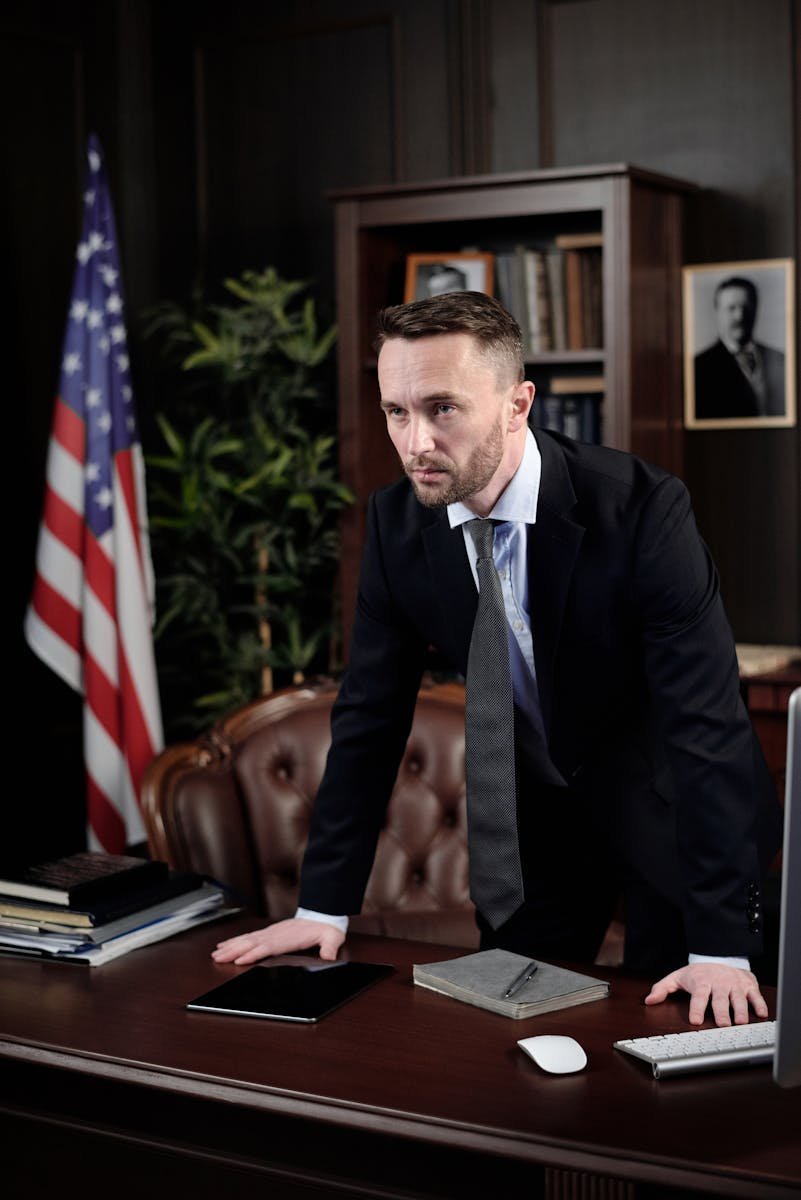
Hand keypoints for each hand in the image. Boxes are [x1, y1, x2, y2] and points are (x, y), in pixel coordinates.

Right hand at [211, 918, 345, 965]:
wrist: (323, 915)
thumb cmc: (326, 928)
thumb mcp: (332, 938)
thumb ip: (329, 947)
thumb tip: (329, 955)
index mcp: (288, 937)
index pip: (267, 946)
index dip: (253, 953)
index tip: (239, 960)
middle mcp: (276, 934)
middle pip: (252, 943)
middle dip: (234, 950)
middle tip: (218, 957)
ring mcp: (271, 932)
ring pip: (247, 939)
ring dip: (231, 946)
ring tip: (216, 953)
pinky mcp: (269, 933)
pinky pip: (250, 937)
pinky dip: (237, 941)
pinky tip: (228, 945)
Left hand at [644, 962, 768, 1026]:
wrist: (720, 958)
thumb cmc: (698, 973)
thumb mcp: (677, 978)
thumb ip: (663, 988)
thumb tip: (649, 1000)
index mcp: (701, 982)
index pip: (698, 996)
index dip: (697, 1008)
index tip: (695, 1020)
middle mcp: (719, 983)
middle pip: (720, 999)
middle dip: (721, 1012)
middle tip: (723, 1025)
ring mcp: (734, 984)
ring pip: (739, 998)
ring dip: (740, 1010)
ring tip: (740, 1022)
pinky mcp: (748, 985)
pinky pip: (755, 995)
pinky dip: (759, 1004)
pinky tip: (761, 1014)